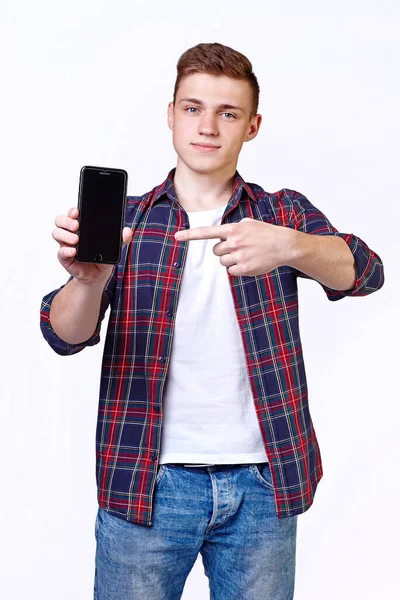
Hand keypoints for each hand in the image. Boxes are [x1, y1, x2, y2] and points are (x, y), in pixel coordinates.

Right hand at [52, 207, 132, 283]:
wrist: (97, 276)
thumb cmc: (101, 257)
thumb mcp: (114, 247)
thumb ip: (121, 239)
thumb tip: (127, 231)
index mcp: (82, 227)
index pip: (73, 214)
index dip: (72, 211)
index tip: (77, 211)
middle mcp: (71, 233)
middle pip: (60, 221)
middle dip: (66, 221)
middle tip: (76, 225)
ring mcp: (66, 245)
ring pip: (57, 233)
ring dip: (65, 234)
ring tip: (76, 239)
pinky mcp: (65, 257)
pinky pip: (60, 252)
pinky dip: (66, 250)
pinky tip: (73, 251)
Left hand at [174, 217, 296, 275]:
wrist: (284, 244)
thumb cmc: (266, 233)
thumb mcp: (249, 223)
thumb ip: (233, 228)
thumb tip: (223, 235)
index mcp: (233, 229)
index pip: (206, 232)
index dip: (190, 235)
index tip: (176, 237)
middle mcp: (234, 242)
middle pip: (215, 251)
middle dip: (224, 251)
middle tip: (239, 248)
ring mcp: (239, 255)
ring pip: (223, 262)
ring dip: (231, 260)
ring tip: (247, 255)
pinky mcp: (244, 268)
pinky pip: (231, 271)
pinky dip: (238, 269)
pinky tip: (250, 262)